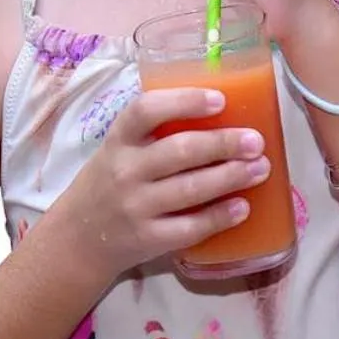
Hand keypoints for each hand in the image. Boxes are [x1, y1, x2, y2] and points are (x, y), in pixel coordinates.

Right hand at [49, 86, 270, 280]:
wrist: (77, 238)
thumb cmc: (111, 182)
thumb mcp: (120, 150)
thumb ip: (156, 132)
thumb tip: (224, 112)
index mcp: (119, 140)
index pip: (145, 111)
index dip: (184, 101)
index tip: (220, 99)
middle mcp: (125, 171)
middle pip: (179, 151)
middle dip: (223, 143)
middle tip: (255, 140)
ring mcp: (136, 207)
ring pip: (190, 189)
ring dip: (231, 177)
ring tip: (260, 168)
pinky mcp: (148, 239)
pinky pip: (190, 227)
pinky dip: (220, 217)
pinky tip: (243, 207)